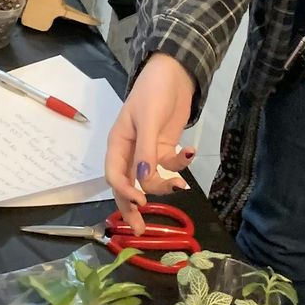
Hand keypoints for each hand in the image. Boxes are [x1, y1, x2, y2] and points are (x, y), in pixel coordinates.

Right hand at [105, 53, 195, 232]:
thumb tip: (143, 181)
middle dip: (133, 207)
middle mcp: (130, 152)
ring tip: (179, 186)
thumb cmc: (154, 92)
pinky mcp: (165, 149)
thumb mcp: (148, 119)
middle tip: (141, 230)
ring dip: (163, 187)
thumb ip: (146, 151)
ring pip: (149, 180)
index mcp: (118, 143)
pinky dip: (179, 165)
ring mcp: (148, 152)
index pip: (115, 175)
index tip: (141, 201)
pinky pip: (168, 166)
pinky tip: (189, 153)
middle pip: (127, 185)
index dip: (124, 192)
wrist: (175, 73)